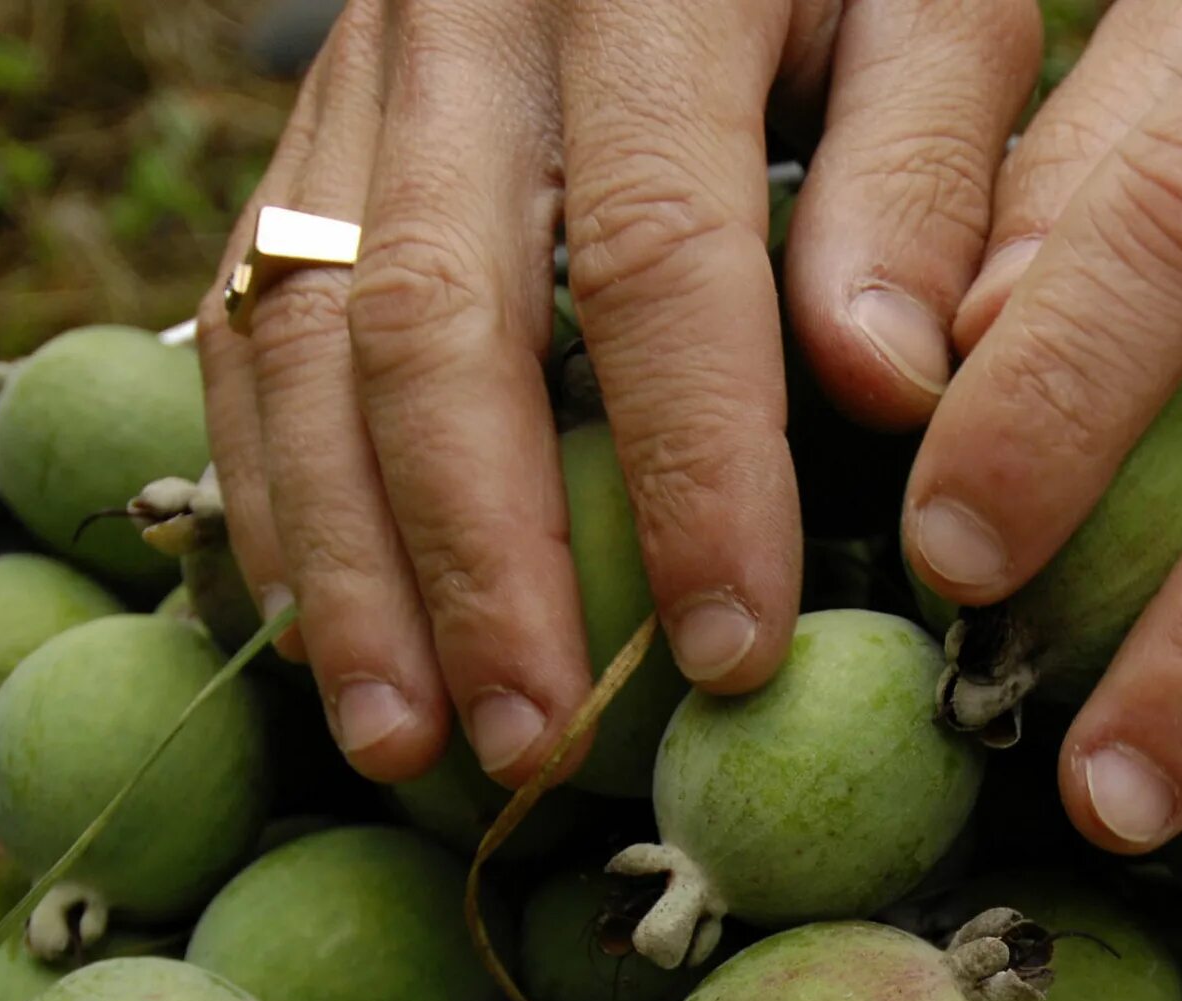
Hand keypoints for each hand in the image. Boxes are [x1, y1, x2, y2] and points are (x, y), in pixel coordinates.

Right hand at [199, 0, 1041, 788]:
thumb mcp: (933, 4)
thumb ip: (922, 173)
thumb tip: (880, 385)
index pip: (654, 252)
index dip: (690, 468)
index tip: (732, 648)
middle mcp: (461, 23)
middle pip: (432, 316)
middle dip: (479, 561)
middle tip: (532, 745)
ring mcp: (356, 81)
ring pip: (304, 339)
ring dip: (346, 564)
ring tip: (405, 742)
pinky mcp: (306, 139)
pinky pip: (247, 325)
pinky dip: (272, 493)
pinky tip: (319, 634)